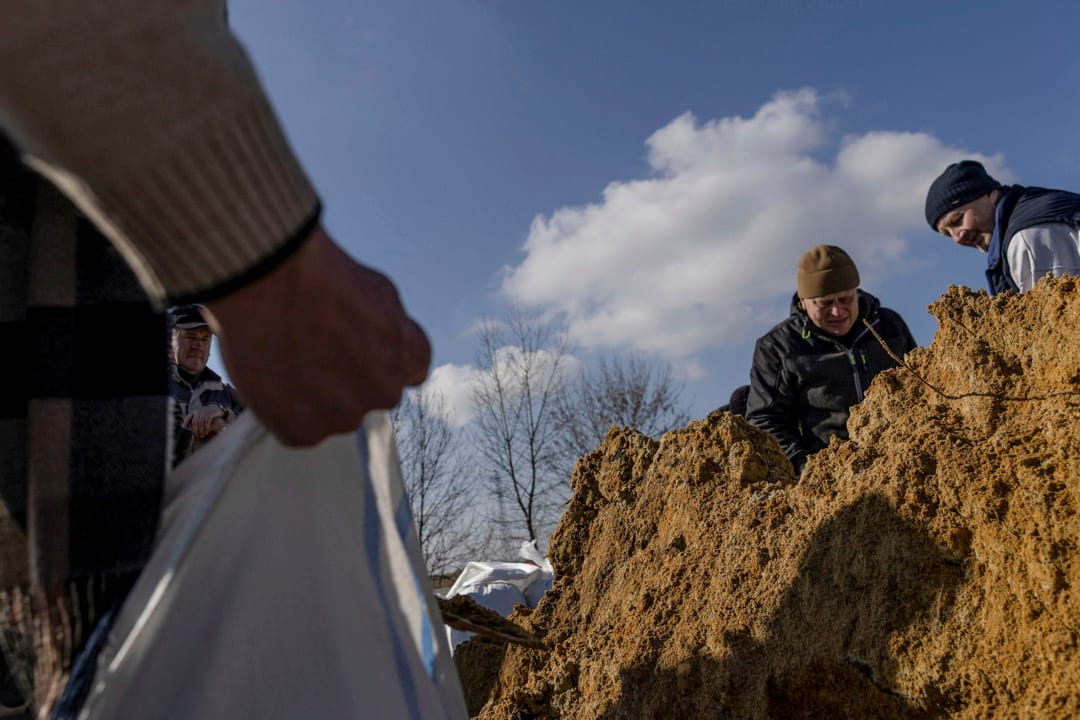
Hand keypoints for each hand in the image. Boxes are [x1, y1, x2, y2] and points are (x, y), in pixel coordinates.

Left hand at [183, 405, 225, 438]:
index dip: (184, 424)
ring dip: (201, 430)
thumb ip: (194, 422)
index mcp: (193, 412)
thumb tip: (187, 430)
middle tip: (197, 436)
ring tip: (202, 435)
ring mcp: (204, 412)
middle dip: (195, 430)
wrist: (217, 408)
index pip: (187, 418)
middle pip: (195, 422)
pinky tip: (207, 432)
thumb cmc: (206, 415)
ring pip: (201, 422)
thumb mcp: (199, 416)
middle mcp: (198, 411)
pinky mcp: (211, 413)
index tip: (184, 430)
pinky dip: (206, 427)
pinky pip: (207, 421)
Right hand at [205, 225, 430, 445]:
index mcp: (409, 357)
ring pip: (332, 411)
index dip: (380, 355)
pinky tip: (272, 374)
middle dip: (348, 376)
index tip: (357, 345)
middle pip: (368, 392)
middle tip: (312, 345)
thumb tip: (385, 340)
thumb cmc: (320, 274)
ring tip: (287, 353)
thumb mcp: (379, 290)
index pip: (409, 370)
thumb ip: (390, 327)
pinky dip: (284, 408)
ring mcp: (344, 416)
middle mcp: (384, 393)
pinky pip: (298, 426)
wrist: (268, 282)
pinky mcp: (303, 432)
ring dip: (316, 394)